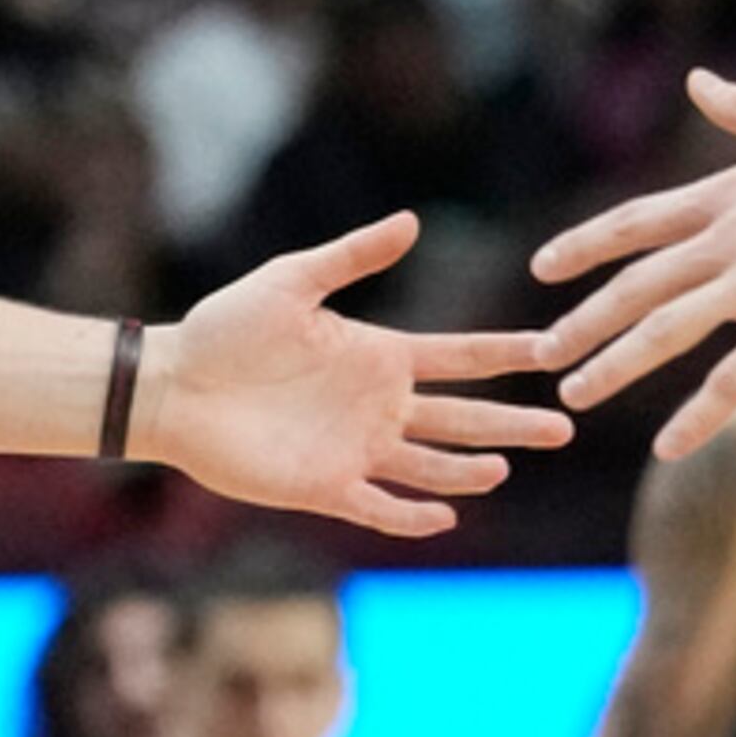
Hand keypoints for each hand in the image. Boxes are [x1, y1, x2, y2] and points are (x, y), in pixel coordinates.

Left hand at [141, 213, 571, 534]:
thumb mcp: (289, 282)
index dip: (504, 355)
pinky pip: (381, 508)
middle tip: (565, 426)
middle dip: (512, 424)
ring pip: (432, 467)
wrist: (170, 385)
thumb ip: (351, 258)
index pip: (459, 357)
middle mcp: (379, 406)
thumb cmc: (224, 328)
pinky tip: (444, 515)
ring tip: (501, 468)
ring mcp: (356, 449)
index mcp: (379, 355)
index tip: (552, 350)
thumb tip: (411, 221)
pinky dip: (413, 515)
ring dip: (468, 470)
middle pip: (463, 419)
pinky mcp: (325, 487)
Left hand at [534, 72, 735, 458]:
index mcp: (723, 196)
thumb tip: (698, 79)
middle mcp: (727, 241)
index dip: (584, 246)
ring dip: (613, 365)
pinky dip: (698, 415)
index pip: (633, 223)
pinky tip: (666, 448)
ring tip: (571, 395)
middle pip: (635, 286)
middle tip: (534, 353)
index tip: (541, 268)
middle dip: (580, 321)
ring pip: (666, 331)